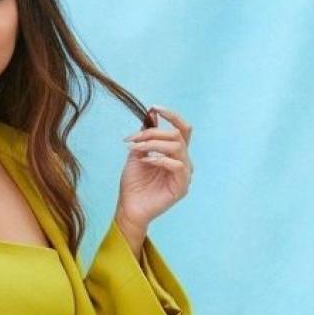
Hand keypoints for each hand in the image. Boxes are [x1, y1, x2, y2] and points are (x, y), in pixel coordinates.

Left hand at [117, 105, 193, 229]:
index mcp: (175, 153)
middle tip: (132, 139)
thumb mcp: (137, 153)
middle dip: (152, 133)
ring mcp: (184, 174)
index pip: (182, 129)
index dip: (172, 116)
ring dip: (153, 144)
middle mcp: (183, 161)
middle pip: (177, 135)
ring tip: (135, 149)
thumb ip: (146, 135)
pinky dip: (159, 159)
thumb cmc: (133, 182)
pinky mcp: (182, 186)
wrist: (129, 206)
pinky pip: (177, 165)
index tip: (154, 107)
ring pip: (177, 147)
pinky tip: (145, 161)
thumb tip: (151, 113)